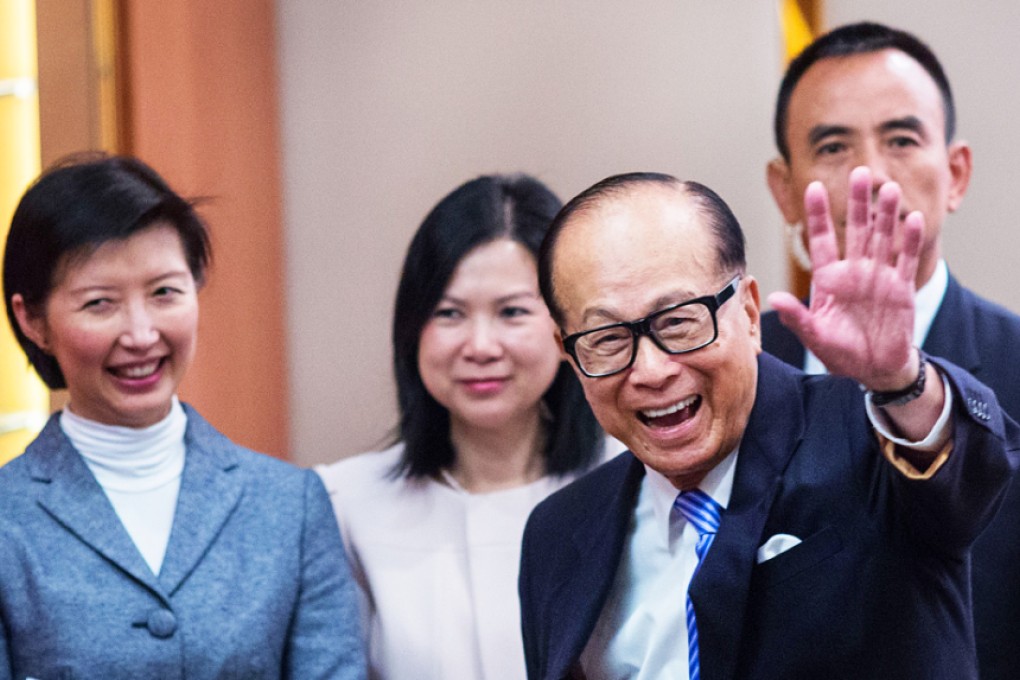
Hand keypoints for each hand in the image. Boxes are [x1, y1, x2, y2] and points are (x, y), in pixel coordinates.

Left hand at [767, 166, 923, 391]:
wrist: (875, 369)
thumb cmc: (840, 353)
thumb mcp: (815, 336)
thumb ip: (797, 317)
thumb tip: (773, 298)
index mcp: (828, 279)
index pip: (821, 239)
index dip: (818, 214)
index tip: (813, 186)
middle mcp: (854, 271)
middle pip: (856, 229)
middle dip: (857, 202)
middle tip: (860, 171)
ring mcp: (879, 276)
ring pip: (882, 237)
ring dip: (886, 213)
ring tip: (888, 188)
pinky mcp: (901, 287)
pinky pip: (905, 259)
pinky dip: (909, 240)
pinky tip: (912, 219)